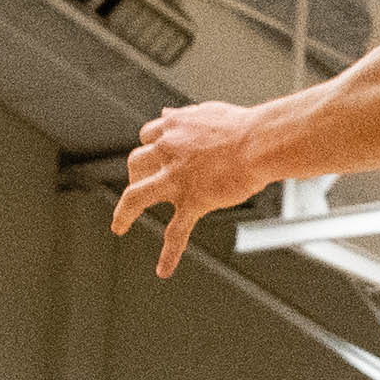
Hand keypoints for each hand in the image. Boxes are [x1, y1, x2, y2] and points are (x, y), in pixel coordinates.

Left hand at [111, 102, 272, 279]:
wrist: (261, 143)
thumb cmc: (243, 127)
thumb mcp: (207, 111)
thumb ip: (184, 115)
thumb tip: (165, 113)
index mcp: (174, 128)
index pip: (148, 136)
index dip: (150, 146)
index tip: (153, 153)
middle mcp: (169, 152)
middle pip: (136, 162)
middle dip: (134, 174)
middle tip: (138, 184)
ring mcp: (177, 179)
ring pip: (136, 196)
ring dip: (124, 212)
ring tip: (119, 225)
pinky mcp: (193, 201)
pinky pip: (176, 232)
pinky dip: (169, 253)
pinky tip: (163, 269)